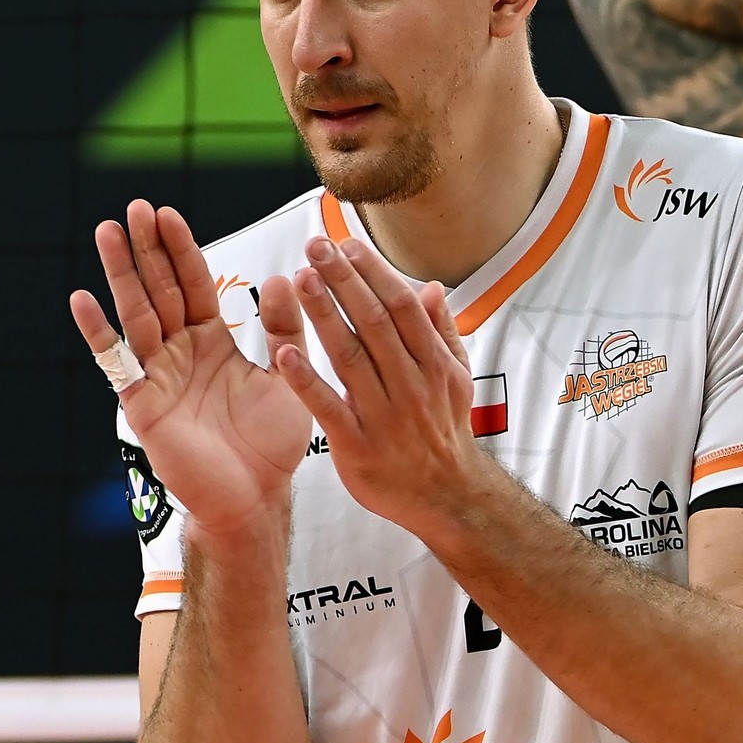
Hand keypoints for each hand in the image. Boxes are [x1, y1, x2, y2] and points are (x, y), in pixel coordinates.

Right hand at [70, 200, 308, 534]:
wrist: (255, 498)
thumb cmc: (272, 443)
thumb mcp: (288, 375)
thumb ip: (285, 329)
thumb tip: (286, 275)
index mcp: (213, 342)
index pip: (193, 284)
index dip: (180, 250)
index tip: (167, 213)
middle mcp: (180, 352)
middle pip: (159, 289)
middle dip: (146, 249)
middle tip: (134, 207)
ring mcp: (158, 375)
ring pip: (136, 314)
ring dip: (121, 274)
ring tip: (107, 231)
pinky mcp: (142, 404)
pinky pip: (117, 363)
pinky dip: (98, 333)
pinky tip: (81, 299)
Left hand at [269, 235, 486, 536]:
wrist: (448, 498)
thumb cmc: (445, 432)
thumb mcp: (457, 379)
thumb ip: (443, 333)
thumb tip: (432, 288)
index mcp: (434, 364)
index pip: (401, 307)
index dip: (374, 273)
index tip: (347, 245)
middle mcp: (411, 385)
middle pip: (374, 323)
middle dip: (344, 281)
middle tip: (316, 247)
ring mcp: (384, 416)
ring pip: (351, 358)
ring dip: (325, 316)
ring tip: (301, 280)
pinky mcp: (357, 447)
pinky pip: (329, 409)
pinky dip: (307, 382)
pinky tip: (285, 354)